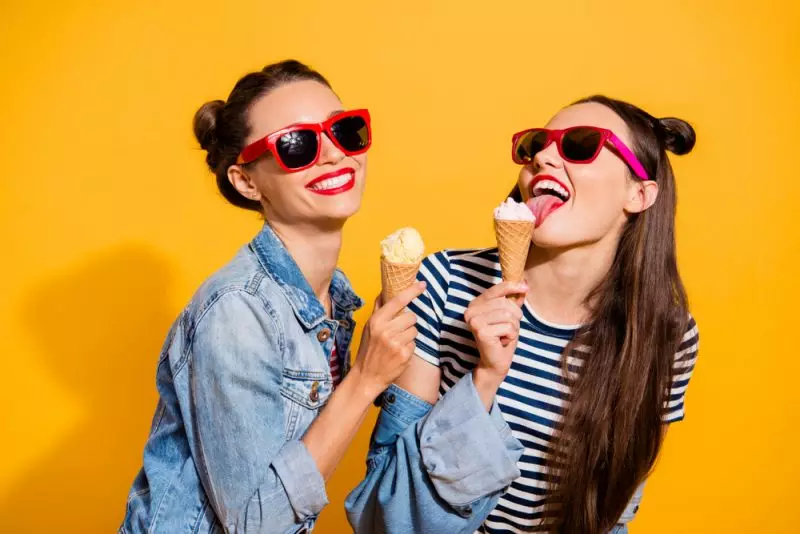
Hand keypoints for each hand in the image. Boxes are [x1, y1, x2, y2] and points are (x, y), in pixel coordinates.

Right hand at [353, 281, 425, 397]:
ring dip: (409, 335)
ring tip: (397, 343)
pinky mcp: (404, 354)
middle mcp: (386, 330)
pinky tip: (399, 352)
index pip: (398, 300)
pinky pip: (415, 343)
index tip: (422, 284)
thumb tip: (385, 290)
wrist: (367, 376)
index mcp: (376, 321)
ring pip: (415, 330)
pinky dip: (409, 347)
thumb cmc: (368, 349)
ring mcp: (396, 343)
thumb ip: (378, 309)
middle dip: (408, 323)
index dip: (412, 290)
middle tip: (397, 331)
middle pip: (411, 316)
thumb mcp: (369, 327)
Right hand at [464, 281, 527, 390]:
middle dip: (515, 316)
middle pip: (505, 303)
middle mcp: (471, 311)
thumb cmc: (502, 338)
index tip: (525, 287)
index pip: (495, 290)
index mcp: (475, 304)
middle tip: (508, 329)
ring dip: (513, 327)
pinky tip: (502, 341)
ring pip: (508, 315)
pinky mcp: (481, 332)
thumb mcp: (509, 317)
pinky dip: (511, 336)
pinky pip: (508, 328)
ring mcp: (474, 321)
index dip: (512, 286)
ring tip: (505, 335)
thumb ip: (513, 301)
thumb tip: (524, 283)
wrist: (495, 362)